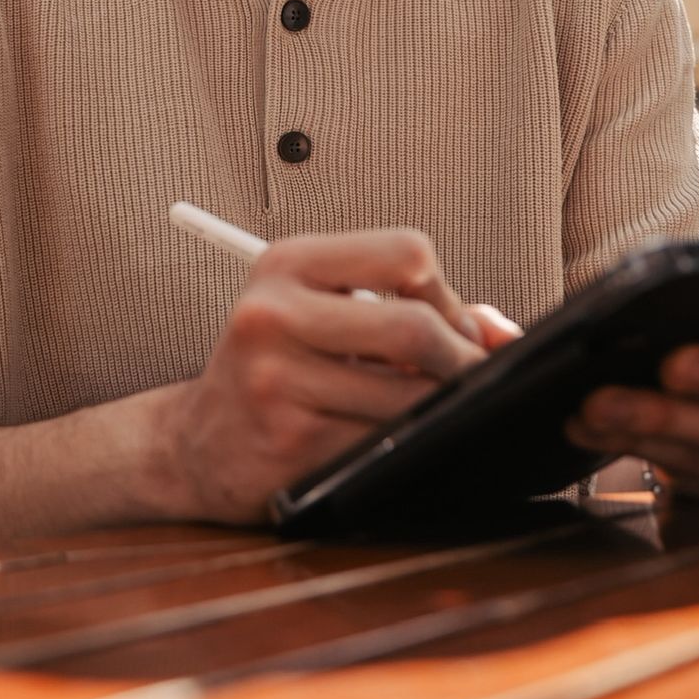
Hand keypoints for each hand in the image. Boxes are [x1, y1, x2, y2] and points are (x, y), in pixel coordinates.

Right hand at [162, 229, 489, 522]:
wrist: (193, 444)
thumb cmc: (277, 367)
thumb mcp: (324, 311)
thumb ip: (414, 306)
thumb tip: (504, 333)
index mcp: (286, 264)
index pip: (406, 253)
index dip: (449, 294)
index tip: (456, 327)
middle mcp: (273, 315)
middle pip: (414, 327)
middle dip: (462, 359)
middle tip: (469, 377)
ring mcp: (277, 381)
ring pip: (409, 396)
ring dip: (439, 409)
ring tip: (428, 409)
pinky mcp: (288, 443)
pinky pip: (385, 443)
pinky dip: (409, 445)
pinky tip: (394, 442)